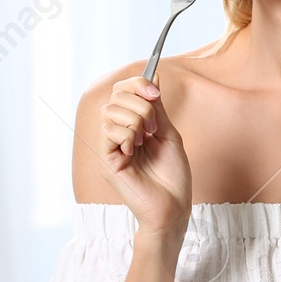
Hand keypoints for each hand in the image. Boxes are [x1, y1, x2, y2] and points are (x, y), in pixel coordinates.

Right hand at [100, 75, 191, 233]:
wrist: (174, 206)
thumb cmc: (173, 175)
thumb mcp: (168, 133)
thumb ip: (157, 107)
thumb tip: (153, 75)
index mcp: (132, 125)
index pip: (122, 91)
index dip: (137, 84)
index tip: (156, 92)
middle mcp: (117, 133)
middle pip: (115, 96)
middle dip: (140, 103)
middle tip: (153, 126)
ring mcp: (110, 146)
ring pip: (110, 111)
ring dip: (135, 120)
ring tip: (145, 140)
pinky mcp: (107, 160)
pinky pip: (108, 132)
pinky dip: (127, 135)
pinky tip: (135, 150)